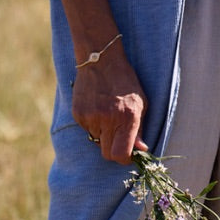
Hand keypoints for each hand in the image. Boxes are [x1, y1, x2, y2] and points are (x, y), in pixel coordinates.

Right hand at [72, 45, 147, 163]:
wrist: (101, 60)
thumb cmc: (126, 81)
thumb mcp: (141, 103)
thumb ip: (140, 129)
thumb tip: (140, 150)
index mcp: (127, 117)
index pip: (121, 154)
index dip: (124, 159)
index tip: (128, 155)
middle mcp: (107, 119)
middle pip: (106, 154)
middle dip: (113, 150)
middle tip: (118, 138)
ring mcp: (90, 117)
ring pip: (96, 140)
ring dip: (103, 133)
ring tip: (107, 113)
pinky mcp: (78, 114)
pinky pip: (86, 129)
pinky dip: (92, 123)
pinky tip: (97, 107)